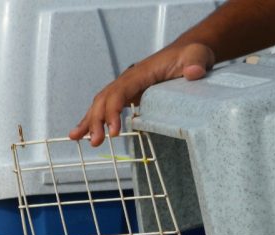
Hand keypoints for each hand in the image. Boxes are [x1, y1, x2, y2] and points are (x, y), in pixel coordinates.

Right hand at [69, 43, 214, 145]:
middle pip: (104, 99)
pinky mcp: (127, 95)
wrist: (187, 53)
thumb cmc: (192, 55)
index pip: (120, 91)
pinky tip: (83, 134)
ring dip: (89, 121)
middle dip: (96, 120)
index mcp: (140, 73)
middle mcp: (128, 79)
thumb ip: (196, 62)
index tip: (114, 131)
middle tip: (96, 142)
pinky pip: (106, 107)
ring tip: (76, 139)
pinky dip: (93, 120)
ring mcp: (125, 87)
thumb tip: (193, 72)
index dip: (113, 111)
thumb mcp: (198, 55)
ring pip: (100, 103)